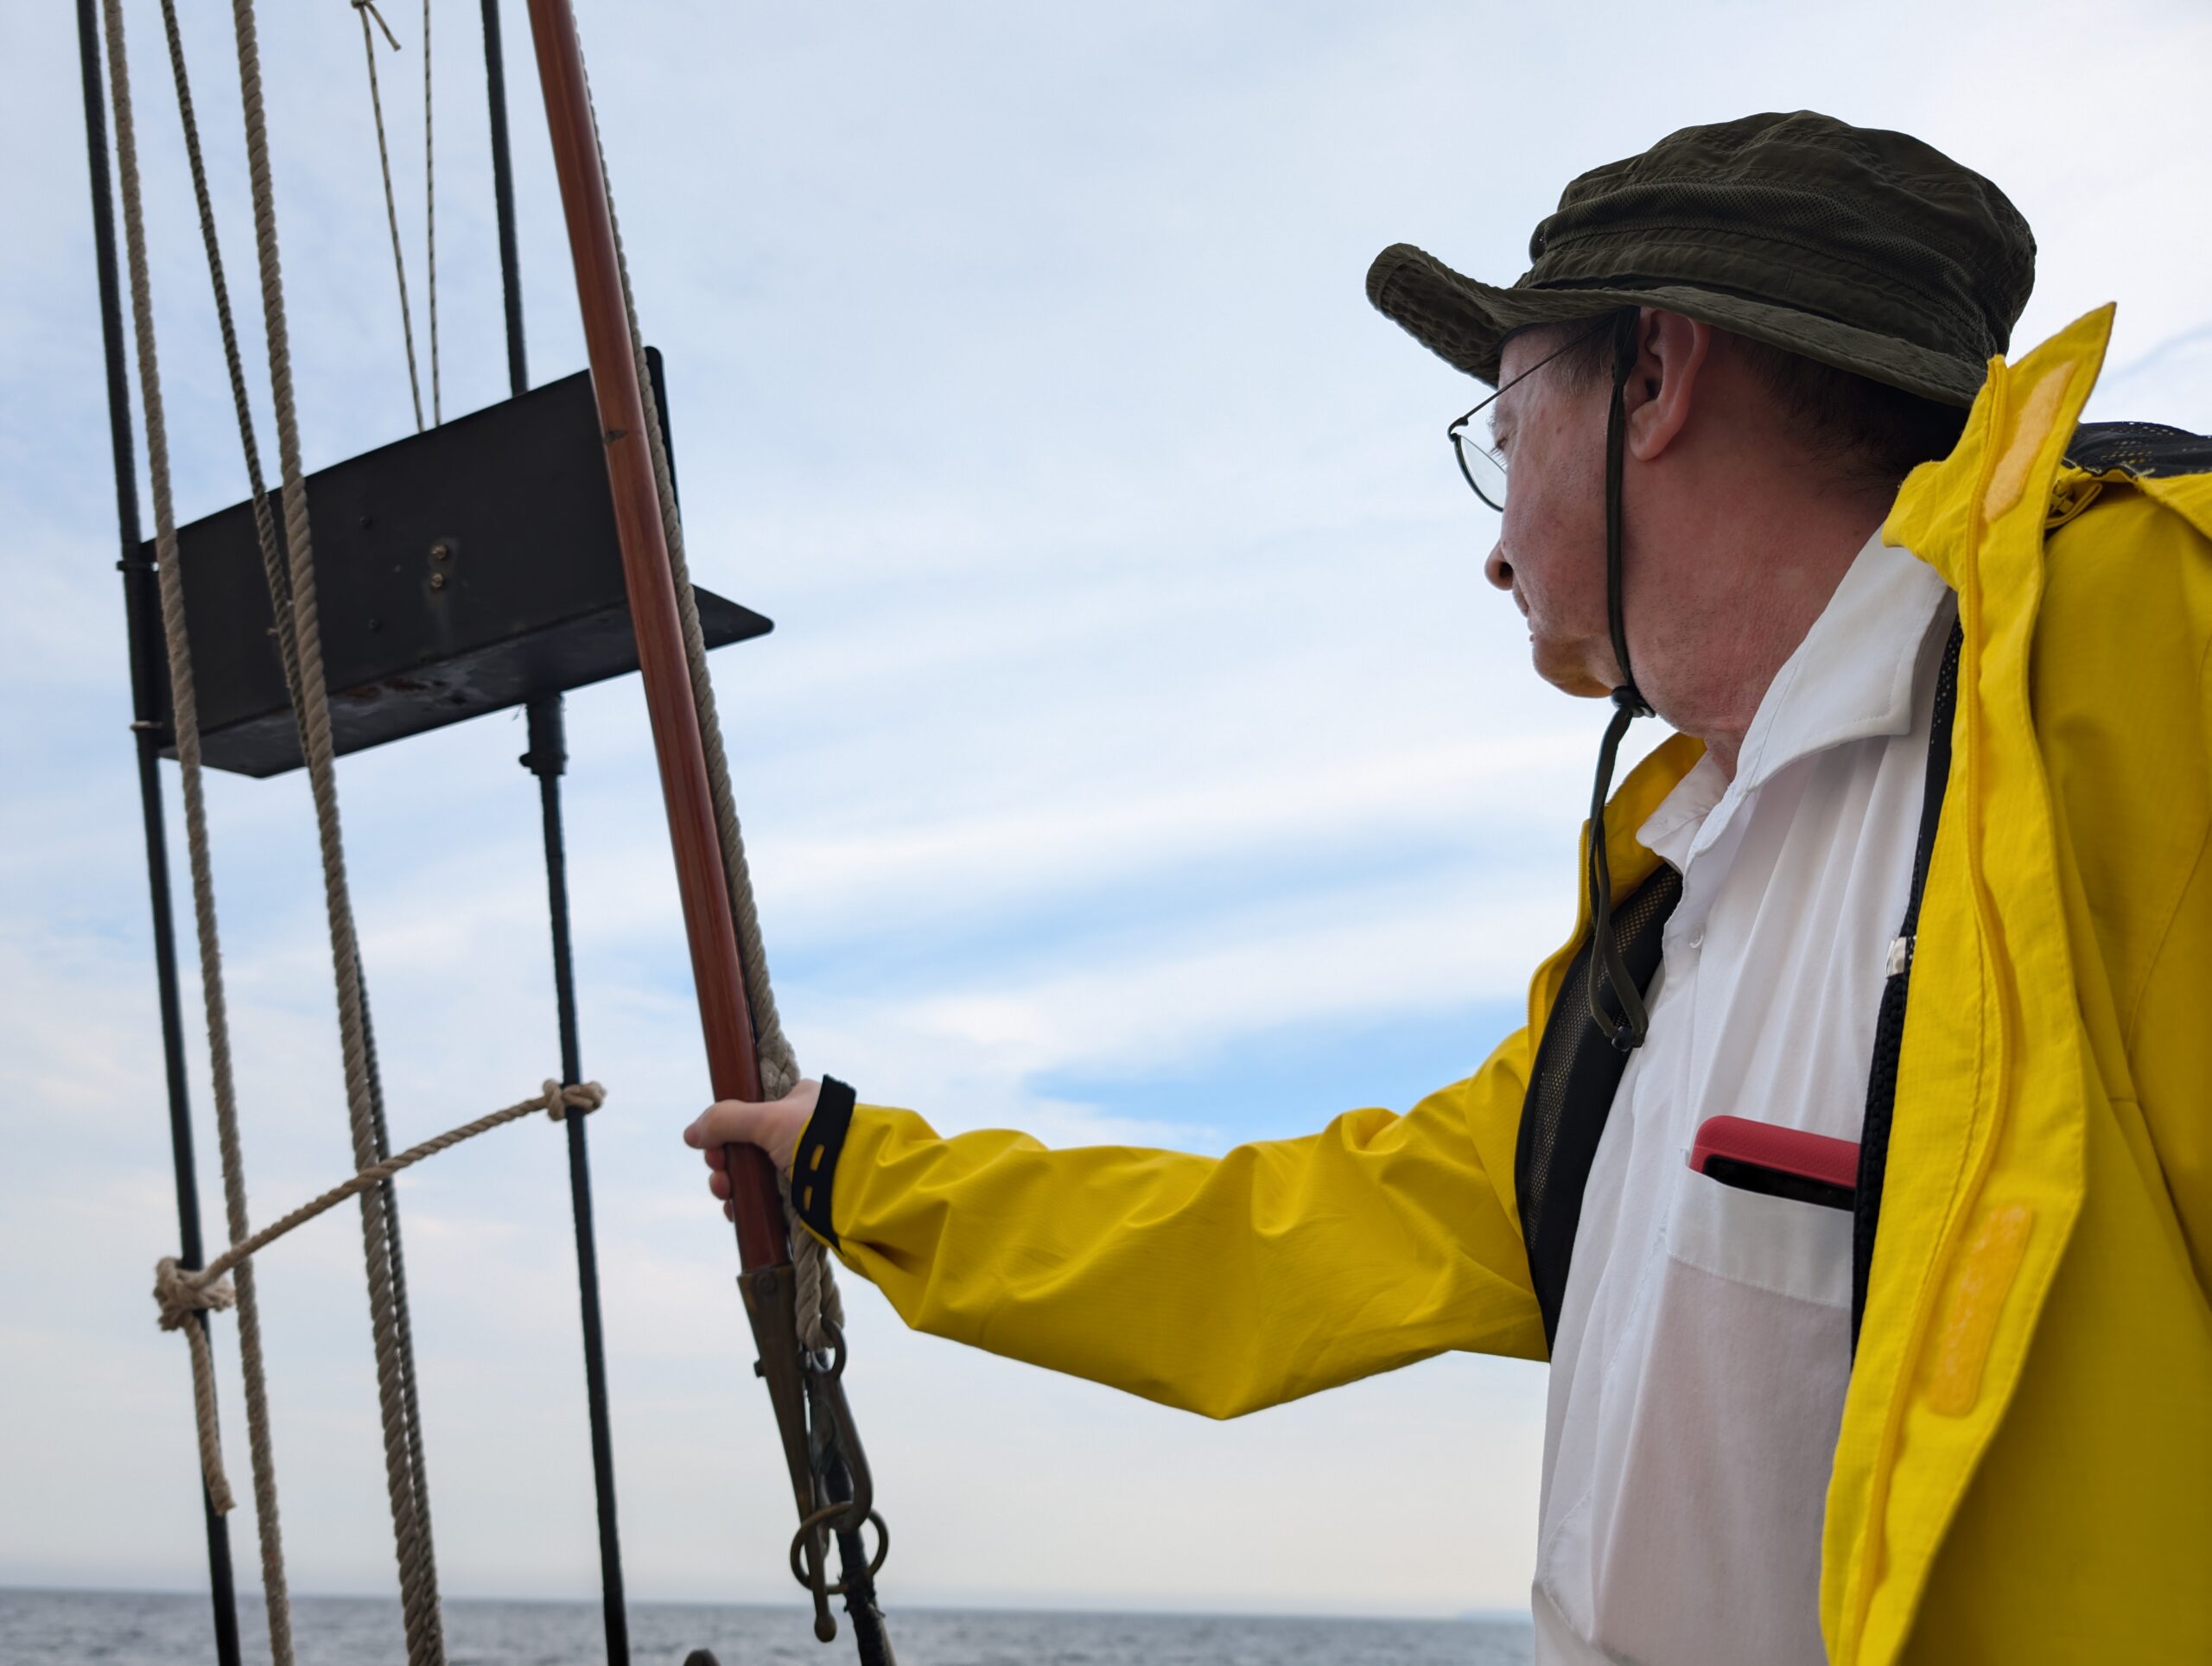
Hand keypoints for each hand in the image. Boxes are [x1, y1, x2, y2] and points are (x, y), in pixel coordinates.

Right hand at [685, 1079, 819, 1220]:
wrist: (857, 1184)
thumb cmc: (818, 1139)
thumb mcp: (767, 1120)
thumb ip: (727, 1120)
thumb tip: (691, 1133)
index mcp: (798, 1102)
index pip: (751, 1110)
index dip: (727, 1128)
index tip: (713, 1144)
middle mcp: (799, 1131)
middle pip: (746, 1145)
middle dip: (724, 1161)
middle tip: (719, 1172)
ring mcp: (800, 1164)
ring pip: (752, 1173)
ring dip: (730, 1184)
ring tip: (726, 1194)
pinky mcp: (801, 1194)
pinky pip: (764, 1198)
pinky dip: (746, 1204)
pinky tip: (736, 1212)